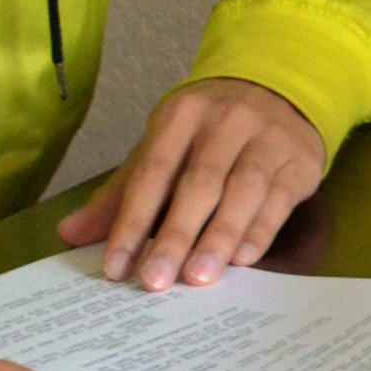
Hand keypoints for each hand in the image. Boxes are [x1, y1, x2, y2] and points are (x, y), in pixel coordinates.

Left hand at [58, 75, 322, 289]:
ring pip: (242, 191)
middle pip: (198, 183)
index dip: (131, 221)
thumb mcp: (163, 148)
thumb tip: (70, 234)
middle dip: (175, 235)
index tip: (117, 266)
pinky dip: (259, 231)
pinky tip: (241, 260)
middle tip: (156, 280)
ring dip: (219, 237)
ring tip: (198, 277)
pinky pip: (278, 199)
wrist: (280, 91)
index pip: (152, 172)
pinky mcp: (300, 161)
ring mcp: (268, 139)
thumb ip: (121, 193)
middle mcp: (226, 122)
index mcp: (181, 115)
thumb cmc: (209, 132)